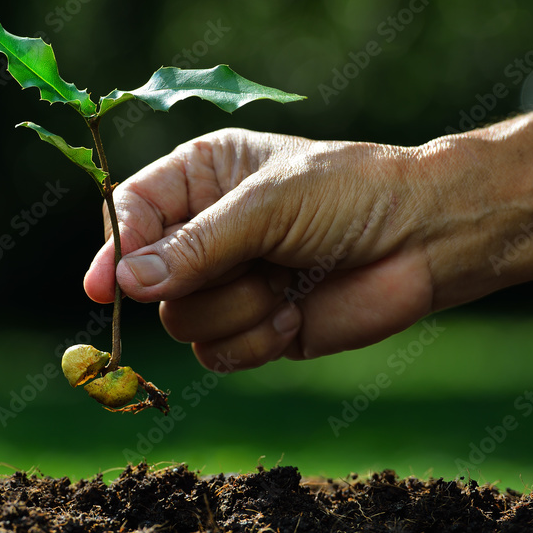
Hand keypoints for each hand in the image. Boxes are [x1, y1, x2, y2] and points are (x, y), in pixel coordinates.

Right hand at [83, 127, 433, 369]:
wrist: (426, 242)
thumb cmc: (351, 196)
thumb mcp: (268, 205)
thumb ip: (196, 245)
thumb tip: (126, 282)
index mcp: (200, 178)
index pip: (131, 212)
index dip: (115, 249)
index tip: (106, 287)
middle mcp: (204, 231)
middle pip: (148, 279)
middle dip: (198, 282)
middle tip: (250, 265)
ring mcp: (227, 282)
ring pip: (180, 321)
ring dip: (237, 310)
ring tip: (286, 283)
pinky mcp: (252, 328)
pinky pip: (215, 354)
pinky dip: (255, 341)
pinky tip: (294, 315)